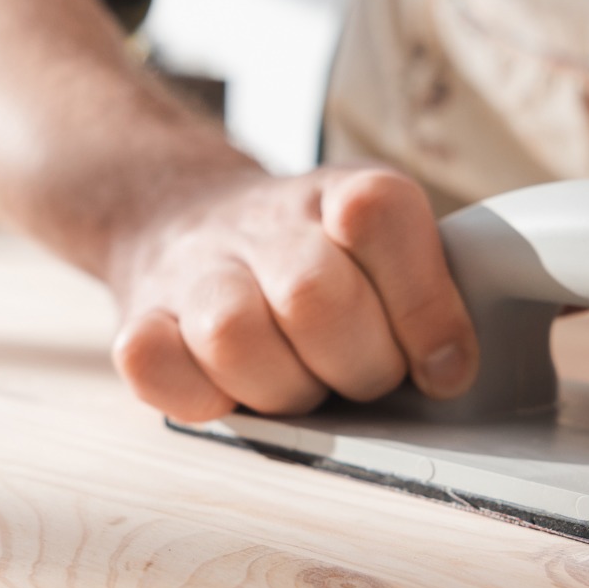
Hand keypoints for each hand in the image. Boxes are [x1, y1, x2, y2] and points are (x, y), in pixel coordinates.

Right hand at [109, 165, 480, 422]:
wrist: (181, 218)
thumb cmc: (312, 260)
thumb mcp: (385, 249)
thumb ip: (432, 294)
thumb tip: (450, 370)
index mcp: (341, 194)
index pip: (380, 216)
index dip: (423, 307)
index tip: (441, 369)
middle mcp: (265, 222)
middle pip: (314, 295)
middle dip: (357, 366)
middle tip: (361, 375)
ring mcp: (195, 268)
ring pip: (234, 334)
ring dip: (280, 387)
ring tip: (296, 383)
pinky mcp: (139, 318)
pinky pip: (151, 364)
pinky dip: (194, 393)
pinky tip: (223, 389)